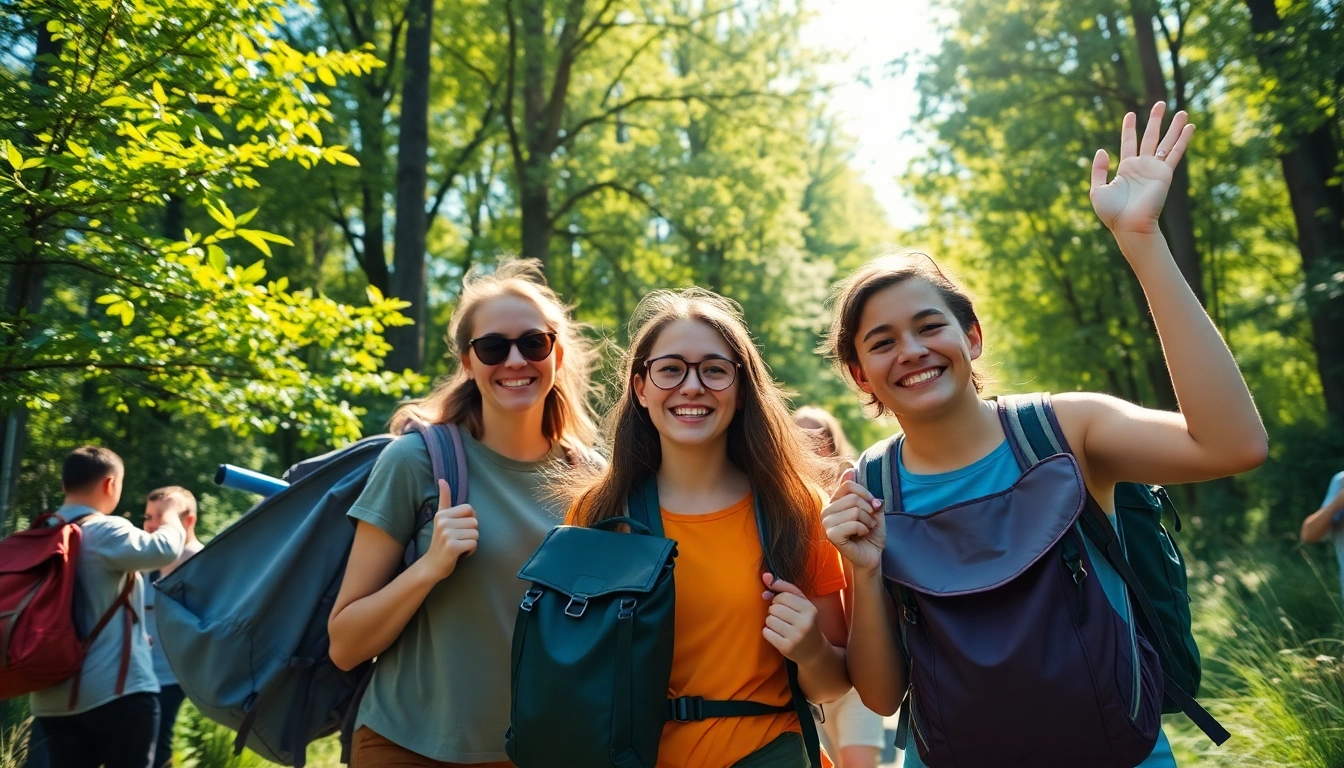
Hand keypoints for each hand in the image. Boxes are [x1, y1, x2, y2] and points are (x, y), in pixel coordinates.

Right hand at [421, 478, 477, 580]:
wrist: (431, 566)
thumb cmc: (441, 542)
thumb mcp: (441, 518)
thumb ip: (444, 499)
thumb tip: (442, 479)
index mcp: (442, 513)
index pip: (470, 509)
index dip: (469, 521)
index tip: (458, 529)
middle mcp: (443, 522)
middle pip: (475, 522)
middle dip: (470, 533)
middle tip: (457, 540)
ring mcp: (447, 534)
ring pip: (476, 533)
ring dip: (471, 542)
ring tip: (458, 546)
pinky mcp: (452, 546)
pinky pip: (474, 543)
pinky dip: (470, 550)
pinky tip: (460, 553)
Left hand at [760, 573, 826, 663]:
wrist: (814, 651)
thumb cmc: (805, 622)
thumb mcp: (802, 603)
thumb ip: (784, 587)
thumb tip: (765, 576)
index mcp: (809, 609)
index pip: (782, 596)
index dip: (778, 600)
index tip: (784, 606)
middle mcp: (804, 623)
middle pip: (774, 608)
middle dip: (774, 611)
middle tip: (783, 618)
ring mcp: (796, 636)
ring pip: (769, 620)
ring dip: (771, 622)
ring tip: (781, 627)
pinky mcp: (786, 648)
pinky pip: (766, 632)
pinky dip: (768, 632)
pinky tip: (778, 635)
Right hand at [821, 468, 884, 574]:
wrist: (872, 555)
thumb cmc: (871, 533)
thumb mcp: (872, 509)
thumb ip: (862, 492)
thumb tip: (849, 470)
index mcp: (834, 502)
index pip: (848, 485)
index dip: (866, 493)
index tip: (874, 505)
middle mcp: (827, 510)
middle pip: (853, 498)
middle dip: (869, 511)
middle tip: (870, 522)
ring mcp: (826, 523)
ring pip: (854, 511)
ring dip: (867, 521)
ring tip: (866, 529)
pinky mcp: (831, 535)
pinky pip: (852, 524)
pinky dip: (863, 529)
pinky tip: (861, 535)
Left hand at [1090, 102, 1194, 235]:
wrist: (1129, 226)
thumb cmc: (1112, 213)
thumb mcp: (1097, 190)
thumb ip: (1099, 169)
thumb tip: (1102, 149)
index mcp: (1125, 169)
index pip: (1128, 142)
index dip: (1129, 128)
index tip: (1130, 114)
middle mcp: (1142, 166)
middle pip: (1150, 137)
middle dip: (1155, 120)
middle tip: (1160, 103)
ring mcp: (1155, 169)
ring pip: (1166, 142)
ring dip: (1174, 127)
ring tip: (1182, 111)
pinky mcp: (1165, 174)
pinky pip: (1175, 153)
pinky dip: (1183, 139)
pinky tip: (1190, 127)